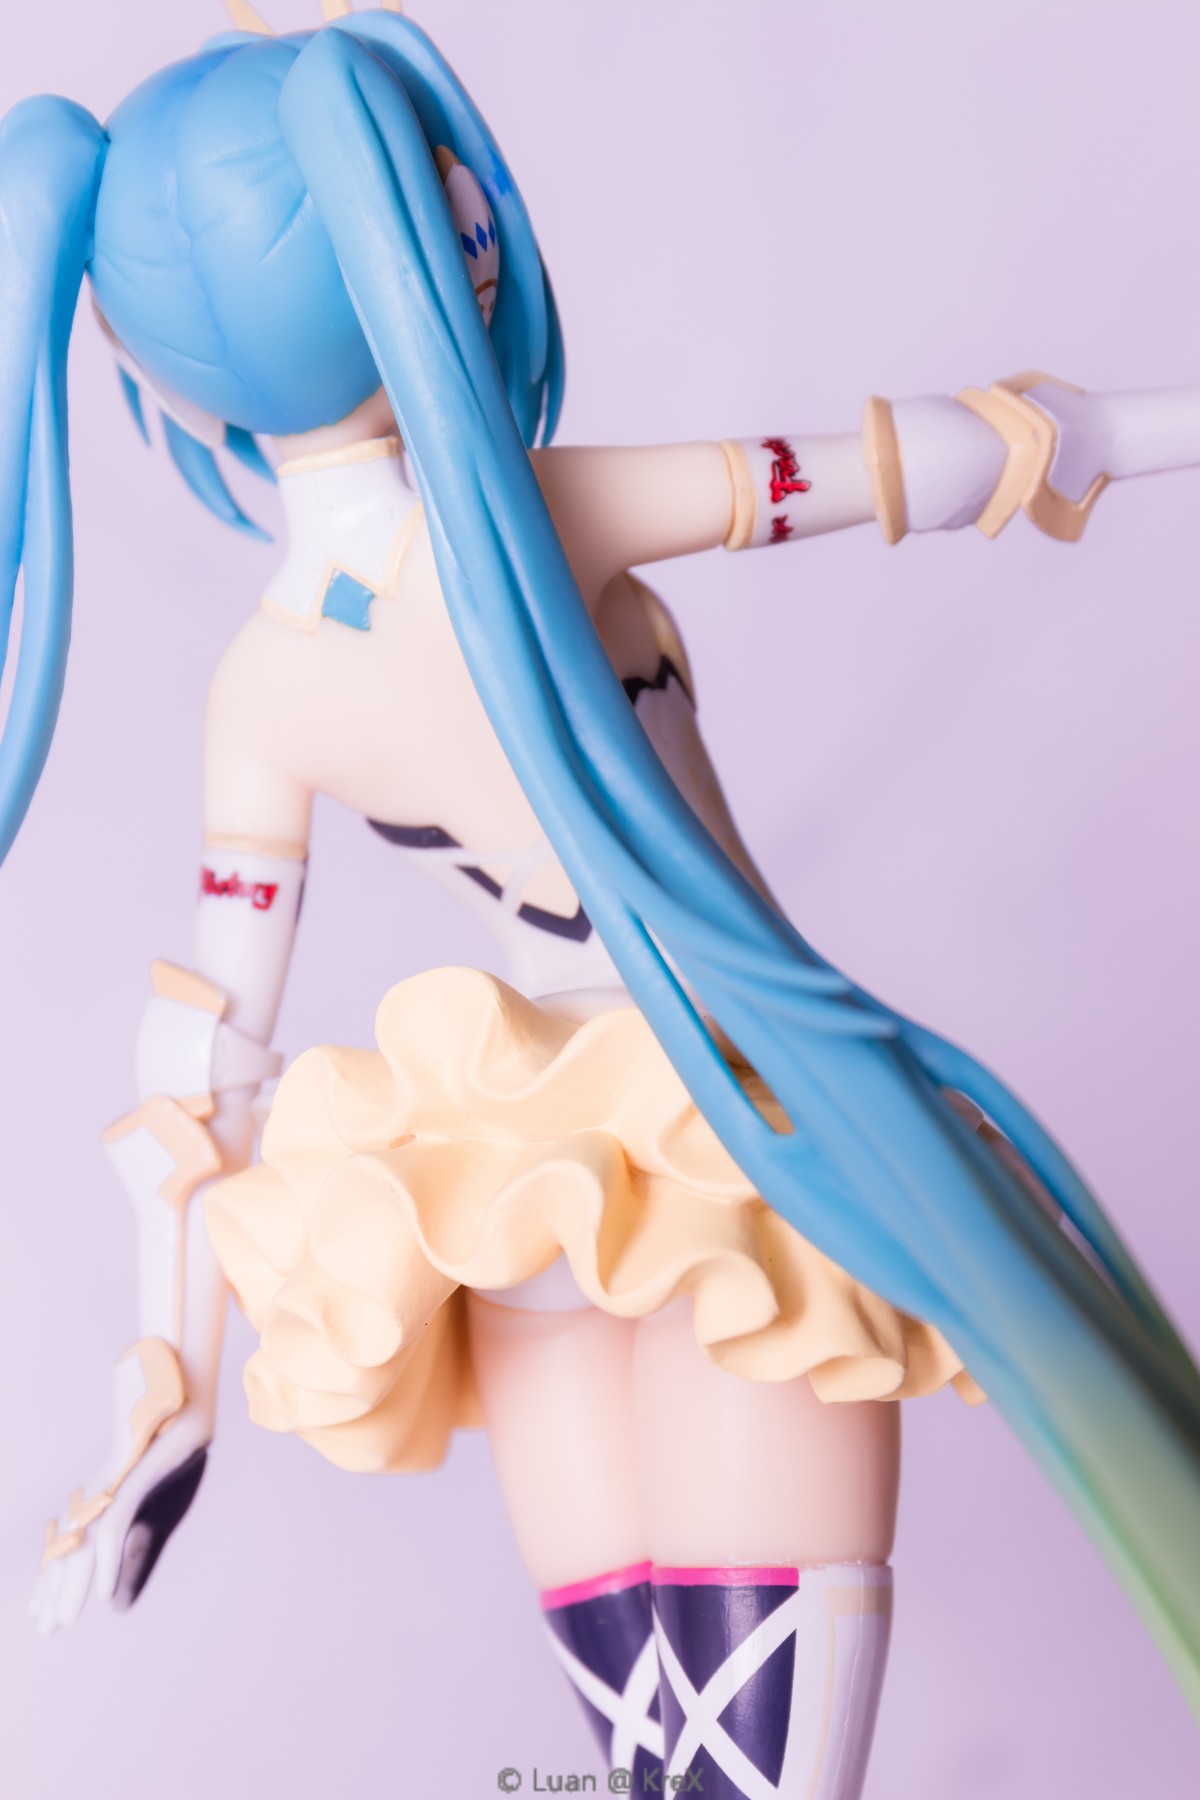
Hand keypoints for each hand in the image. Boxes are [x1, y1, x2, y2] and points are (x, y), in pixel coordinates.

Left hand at [30, 1353, 211, 1633]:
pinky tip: (102, 1593)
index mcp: (102, 1507)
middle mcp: (98, 1500)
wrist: (187, 1408)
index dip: (55, 1584)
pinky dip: (105, 1562)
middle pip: (69, 1552)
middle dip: (54, 1591)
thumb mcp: (157, 1521)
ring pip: (83, 1546)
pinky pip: (114, 1529)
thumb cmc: (173, 1458)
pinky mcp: (131, 1482)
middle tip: (43, 1628)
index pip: (71, 1550)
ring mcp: (112, 1490)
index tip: (45, 1616)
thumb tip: (114, 1604)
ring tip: (60, 1620)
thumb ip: (136, 1560)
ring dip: (70, 1586)